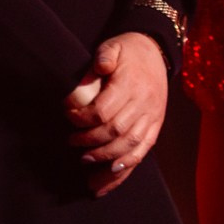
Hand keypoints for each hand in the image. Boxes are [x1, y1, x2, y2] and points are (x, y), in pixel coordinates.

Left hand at [67, 34, 167, 196]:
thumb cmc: (128, 51)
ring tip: (85, 161)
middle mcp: (144, 103)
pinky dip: (125, 167)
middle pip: (116, 131)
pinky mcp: (155, 127)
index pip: (104, 110)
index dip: (83, 117)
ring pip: (130, 146)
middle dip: (91, 140)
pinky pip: (142, 152)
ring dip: (106, 158)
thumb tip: (98, 69)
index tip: (68, 115)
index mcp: (131, 84)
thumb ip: (103, 58)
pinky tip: (109, 176)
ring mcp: (152, 117)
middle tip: (72, 141)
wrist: (156, 52)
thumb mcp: (113, 46)